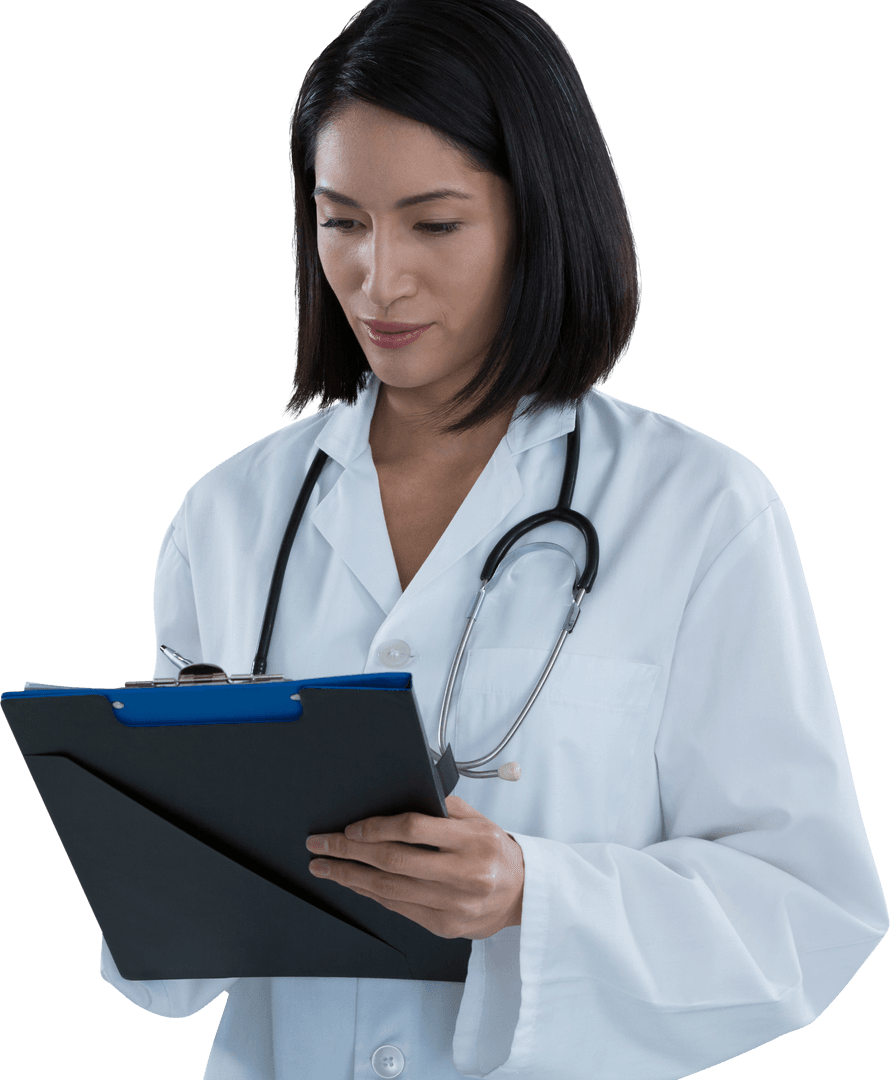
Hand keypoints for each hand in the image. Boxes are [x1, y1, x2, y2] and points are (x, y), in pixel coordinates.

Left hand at [305, 795, 524, 939]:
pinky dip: (371, 895)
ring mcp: (454, 905)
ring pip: (390, 890)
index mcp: (473, 840)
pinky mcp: (445, 927)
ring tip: (325, 866)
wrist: (522, 893)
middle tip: (321, 844)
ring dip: (350, 877)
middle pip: (394, 861)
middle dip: (349, 851)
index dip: (376, 827)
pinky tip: (353, 883)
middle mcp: (464, 874)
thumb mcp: (477, 819)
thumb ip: (441, 809)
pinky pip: (399, 908)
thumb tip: (394, 800)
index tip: (350, 827)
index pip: (414, 829)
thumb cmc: (495, 850)